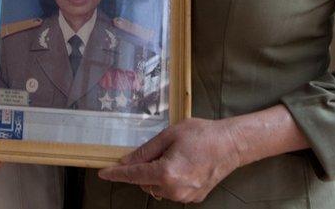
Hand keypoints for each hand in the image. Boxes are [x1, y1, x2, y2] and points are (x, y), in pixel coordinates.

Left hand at [98, 118, 241, 202]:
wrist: (231, 144)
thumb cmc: (201, 135)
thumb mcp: (168, 136)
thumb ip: (145, 151)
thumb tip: (126, 161)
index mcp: (166, 173)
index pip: (133, 175)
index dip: (116, 173)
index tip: (103, 173)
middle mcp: (175, 190)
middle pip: (144, 182)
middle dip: (143, 168)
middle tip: (159, 150)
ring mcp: (185, 197)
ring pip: (157, 188)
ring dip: (157, 175)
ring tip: (174, 156)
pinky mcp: (194, 198)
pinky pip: (172, 191)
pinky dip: (169, 180)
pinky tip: (182, 165)